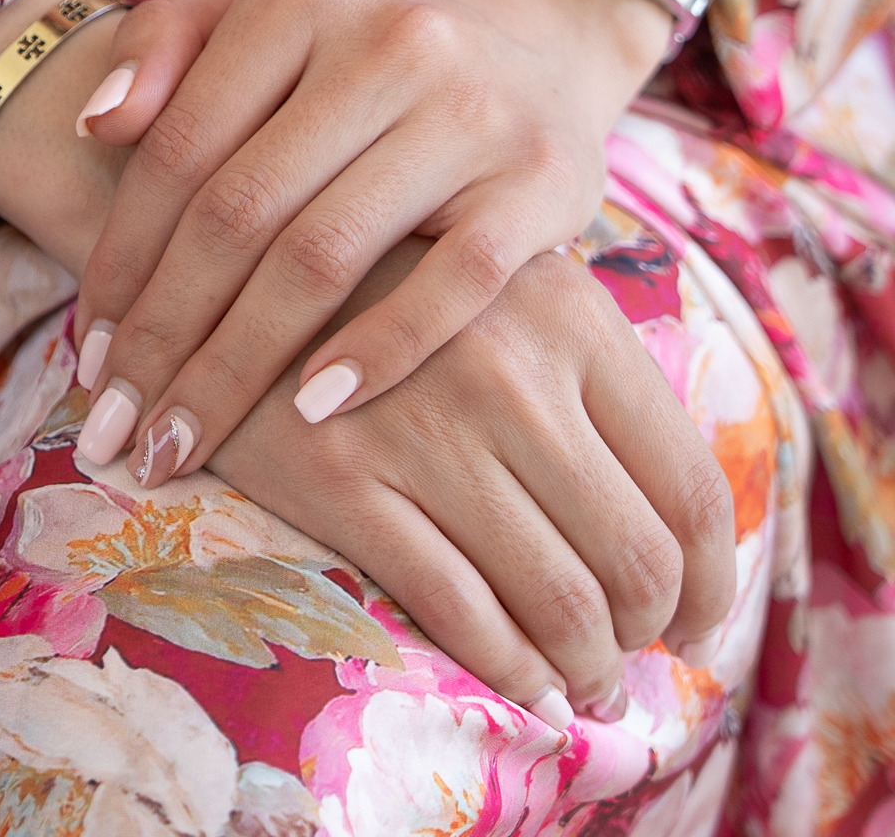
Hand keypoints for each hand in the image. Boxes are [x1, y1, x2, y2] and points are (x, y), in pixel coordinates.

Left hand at [72, 0, 671, 471]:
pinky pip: (453, 287)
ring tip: (184, 442)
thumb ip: (163, 46)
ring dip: (241, 365)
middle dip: (166, 334)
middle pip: (242, 213)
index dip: (123, 258)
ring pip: (326, 258)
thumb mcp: (258, 9)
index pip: (182, 148)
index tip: (85, 353)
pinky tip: (313, 413)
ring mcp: (473, 112)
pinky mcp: (544, 181)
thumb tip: (93, 125)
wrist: (537, 32)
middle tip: (119, 430)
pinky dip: (378, 353)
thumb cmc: (358, 41)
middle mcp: (390, 42)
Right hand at [194, 240, 736, 721]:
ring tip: (575, 682)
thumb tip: (667, 524)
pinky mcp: (337, 475)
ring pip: (558, 597)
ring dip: (582, 667)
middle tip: (624, 659)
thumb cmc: (375, 277)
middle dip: (644, 635)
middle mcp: (508, 368)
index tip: (697, 622)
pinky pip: (459, 609)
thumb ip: (579, 373)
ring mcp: (423, 423)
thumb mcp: (500, 286)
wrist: (216, 245)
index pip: (689, 483)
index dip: (711, 580)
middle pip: (637, 557)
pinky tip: (516, 679)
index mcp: (566, 315)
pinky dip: (507, 667)